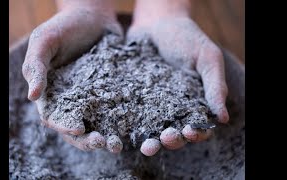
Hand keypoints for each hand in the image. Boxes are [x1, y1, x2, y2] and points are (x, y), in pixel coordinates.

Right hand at [22, 1, 122, 152]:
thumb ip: (36, 66)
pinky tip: (131, 128)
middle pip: (76, 128)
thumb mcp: (44, 41)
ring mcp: (91, 97)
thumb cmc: (64, 26)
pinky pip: (114, 110)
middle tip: (102, 143)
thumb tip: (32, 97)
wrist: (93, 15)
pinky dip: (120, 121)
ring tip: (116, 144)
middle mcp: (71, 99)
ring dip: (104, 136)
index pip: (54, 116)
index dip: (64, 126)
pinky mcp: (109, 92)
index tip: (78, 129)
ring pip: (96, 124)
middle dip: (87, 139)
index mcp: (51, 92)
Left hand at [127, 1, 228, 155]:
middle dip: (172, 141)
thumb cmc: (186, 38)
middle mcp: (173, 108)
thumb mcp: (206, 58)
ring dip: (152, 142)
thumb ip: (214, 86)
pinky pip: (132, 116)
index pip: (199, 126)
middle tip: (166, 138)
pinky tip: (125, 131)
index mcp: (195, 102)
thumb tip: (222, 117)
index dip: (197, 133)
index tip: (190, 131)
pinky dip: (130, 127)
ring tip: (147, 146)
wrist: (156, 22)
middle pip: (175, 134)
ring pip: (153, 131)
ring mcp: (152, 105)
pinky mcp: (134, 99)